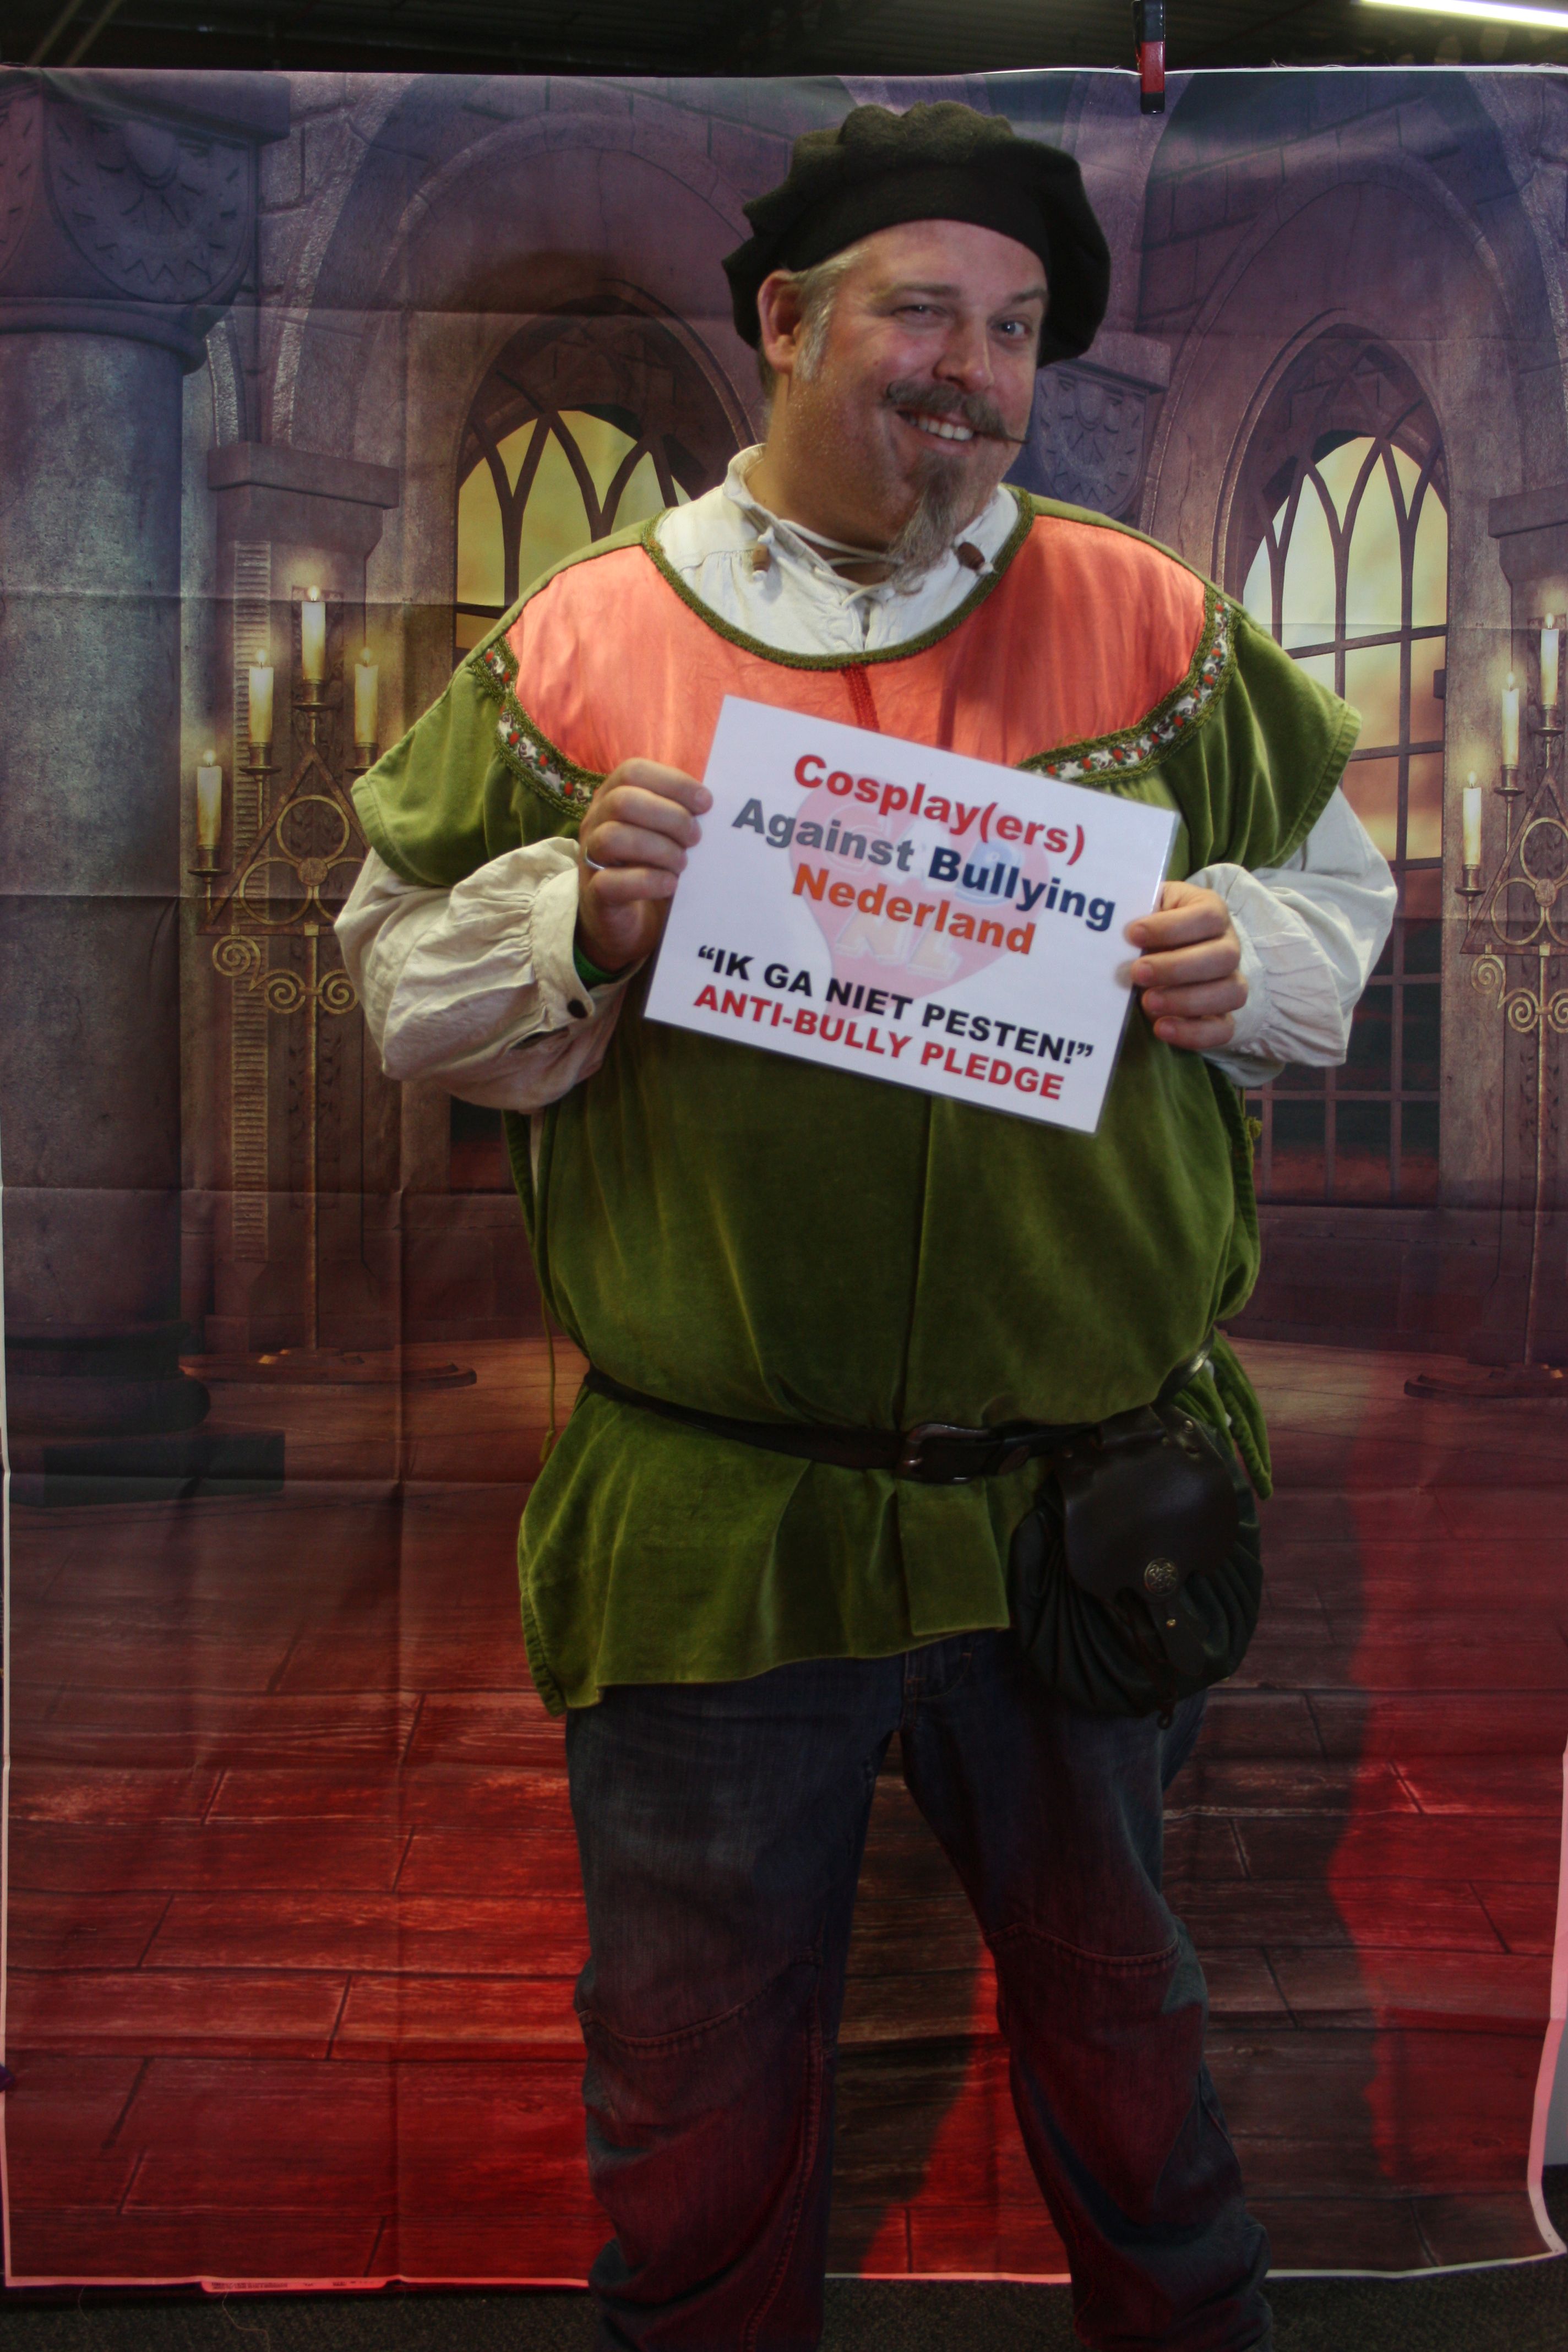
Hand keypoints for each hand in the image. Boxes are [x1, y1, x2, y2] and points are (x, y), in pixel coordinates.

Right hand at [575, 760, 710, 971]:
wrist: (629, 923)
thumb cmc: (652, 867)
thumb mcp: (666, 834)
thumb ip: (680, 813)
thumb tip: (712, 802)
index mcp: (613, 797)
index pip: (634, 772)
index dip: (673, 783)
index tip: (706, 803)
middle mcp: (595, 822)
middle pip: (624, 801)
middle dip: (670, 817)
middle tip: (696, 839)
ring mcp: (590, 858)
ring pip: (614, 837)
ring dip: (660, 849)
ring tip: (683, 864)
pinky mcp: (594, 895)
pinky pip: (612, 882)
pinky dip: (648, 881)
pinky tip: (670, 884)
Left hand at [1125, 879, 1246, 1052]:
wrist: (1155, 956)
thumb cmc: (1150, 930)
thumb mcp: (1144, 913)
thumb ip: (1136, 916)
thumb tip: (1114, 932)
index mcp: (1212, 913)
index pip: (1208, 916)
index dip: (1172, 926)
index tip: (1133, 934)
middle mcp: (1229, 947)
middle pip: (1224, 956)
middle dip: (1177, 967)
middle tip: (1137, 972)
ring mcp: (1230, 982)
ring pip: (1232, 993)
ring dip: (1186, 1000)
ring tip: (1148, 1002)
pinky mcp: (1222, 1016)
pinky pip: (1223, 1029)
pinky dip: (1193, 1033)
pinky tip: (1161, 1028)